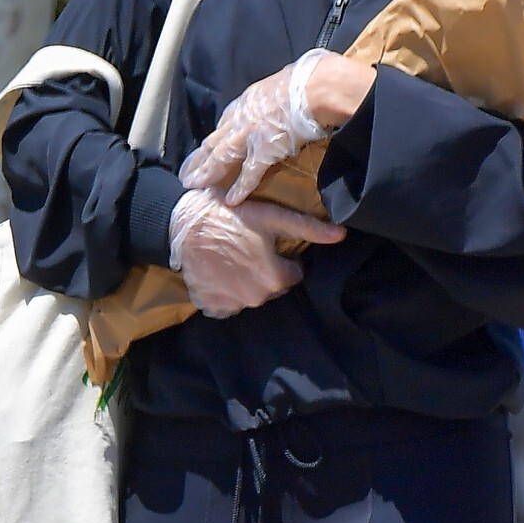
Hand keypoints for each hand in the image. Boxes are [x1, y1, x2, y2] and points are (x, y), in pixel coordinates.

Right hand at [168, 191, 343, 319]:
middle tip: (248, 248)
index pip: (293, 274)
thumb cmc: (229, 216)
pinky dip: (225, 291)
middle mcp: (256, 298)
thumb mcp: (270, 216)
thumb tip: (342, 235)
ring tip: (231, 257)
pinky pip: (227, 303)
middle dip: (265, 271)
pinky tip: (219, 271)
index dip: (283, 258)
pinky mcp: (211, 306)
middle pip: (272, 287)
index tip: (267, 244)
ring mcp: (232, 305)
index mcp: (275, 279)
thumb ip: (307, 228)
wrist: (181, 225)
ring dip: (245, 281)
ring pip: (250, 295)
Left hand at [181, 52, 374, 206]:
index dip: (217, 136)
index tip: (208, 146)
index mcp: (251, 99)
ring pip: (222, 156)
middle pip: (216, 140)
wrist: (318, 87)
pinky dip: (239, 188)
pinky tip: (231, 200)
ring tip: (194, 185)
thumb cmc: (310, 79)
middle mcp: (244, 116)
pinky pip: (249, 173)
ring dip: (206, 172)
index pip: (228, 120)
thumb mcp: (287, 80)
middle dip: (200, 156)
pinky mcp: (264, 150)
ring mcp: (251, 134)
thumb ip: (281, 92)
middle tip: (187, 171)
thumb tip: (290, 92)